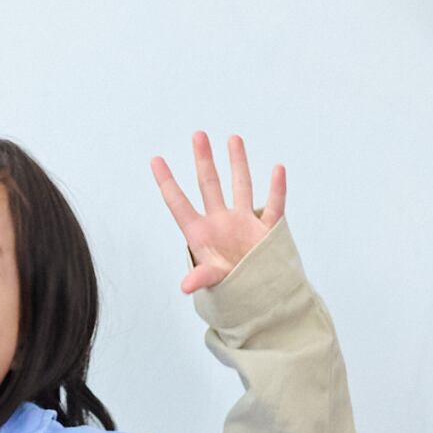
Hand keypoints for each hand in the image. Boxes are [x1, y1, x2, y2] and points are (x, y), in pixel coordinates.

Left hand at [149, 131, 284, 294]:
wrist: (258, 298)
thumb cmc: (229, 288)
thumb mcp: (213, 280)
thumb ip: (201, 278)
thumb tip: (185, 285)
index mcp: (199, 234)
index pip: (178, 203)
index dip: (167, 182)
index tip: (155, 159)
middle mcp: (220, 222)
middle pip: (209, 185)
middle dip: (204, 160)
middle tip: (198, 134)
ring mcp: (243, 223)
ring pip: (241, 186)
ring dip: (238, 163)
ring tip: (233, 138)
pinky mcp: (265, 231)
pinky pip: (273, 206)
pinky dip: (277, 189)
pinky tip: (278, 168)